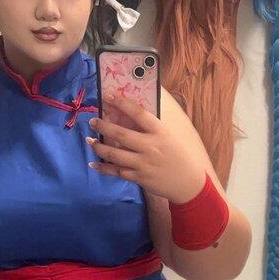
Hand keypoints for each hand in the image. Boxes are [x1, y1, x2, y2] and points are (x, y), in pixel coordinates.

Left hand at [86, 97, 207, 204]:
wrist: (188, 183)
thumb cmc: (178, 156)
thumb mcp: (168, 138)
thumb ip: (151, 129)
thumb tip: (128, 116)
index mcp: (160, 133)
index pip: (139, 114)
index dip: (123, 103)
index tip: (109, 96)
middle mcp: (150, 147)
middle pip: (121, 135)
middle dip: (104, 126)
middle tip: (93, 121)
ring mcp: (143, 164)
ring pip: (115, 154)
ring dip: (99, 147)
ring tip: (90, 141)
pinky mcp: (139, 178)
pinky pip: (117, 172)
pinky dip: (103, 168)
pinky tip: (93, 163)